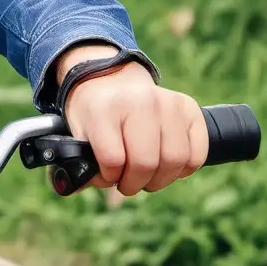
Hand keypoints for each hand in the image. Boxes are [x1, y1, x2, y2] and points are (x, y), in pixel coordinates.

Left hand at [57, 44, 208, 196]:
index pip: (112, 159)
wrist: (109, 78)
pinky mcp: (188, 108)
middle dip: (134, 183)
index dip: (109, 177)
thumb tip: (70, 187)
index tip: (106, 173)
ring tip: (146, 176)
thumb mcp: (76, 131)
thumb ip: (76, 161)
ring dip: (159, 180)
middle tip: (128, 183)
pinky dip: (182, 169)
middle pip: (145, 163)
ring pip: (174, 161)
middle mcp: (138, 101)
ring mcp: (167, 102)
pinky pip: (196, 154)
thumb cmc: (93, 113)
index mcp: (104, 107)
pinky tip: (166, 165)